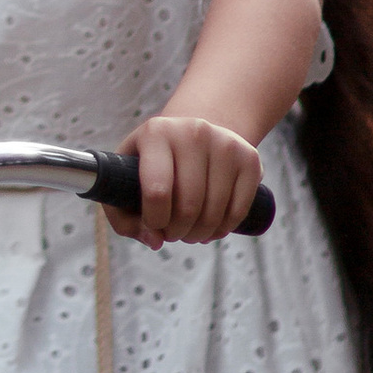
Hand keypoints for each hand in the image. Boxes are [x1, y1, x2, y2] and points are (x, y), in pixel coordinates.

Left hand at [103, 111, 264, 247]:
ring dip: (200, 234)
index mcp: (156, 132)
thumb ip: (124, 215)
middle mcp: (192, 131)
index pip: (157, 191)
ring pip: (215, 211)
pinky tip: (212, 227)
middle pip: (188, 205)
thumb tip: (154, 240)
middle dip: (177, 232)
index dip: (154, 221)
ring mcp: (224, 142)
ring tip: (190, 232)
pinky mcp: (249, 157)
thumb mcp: (126, 179)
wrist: (193, 135)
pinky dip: (224, 228)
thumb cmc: (154, 164)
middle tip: (172, 233)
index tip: (153, 225)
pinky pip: (239, 209)